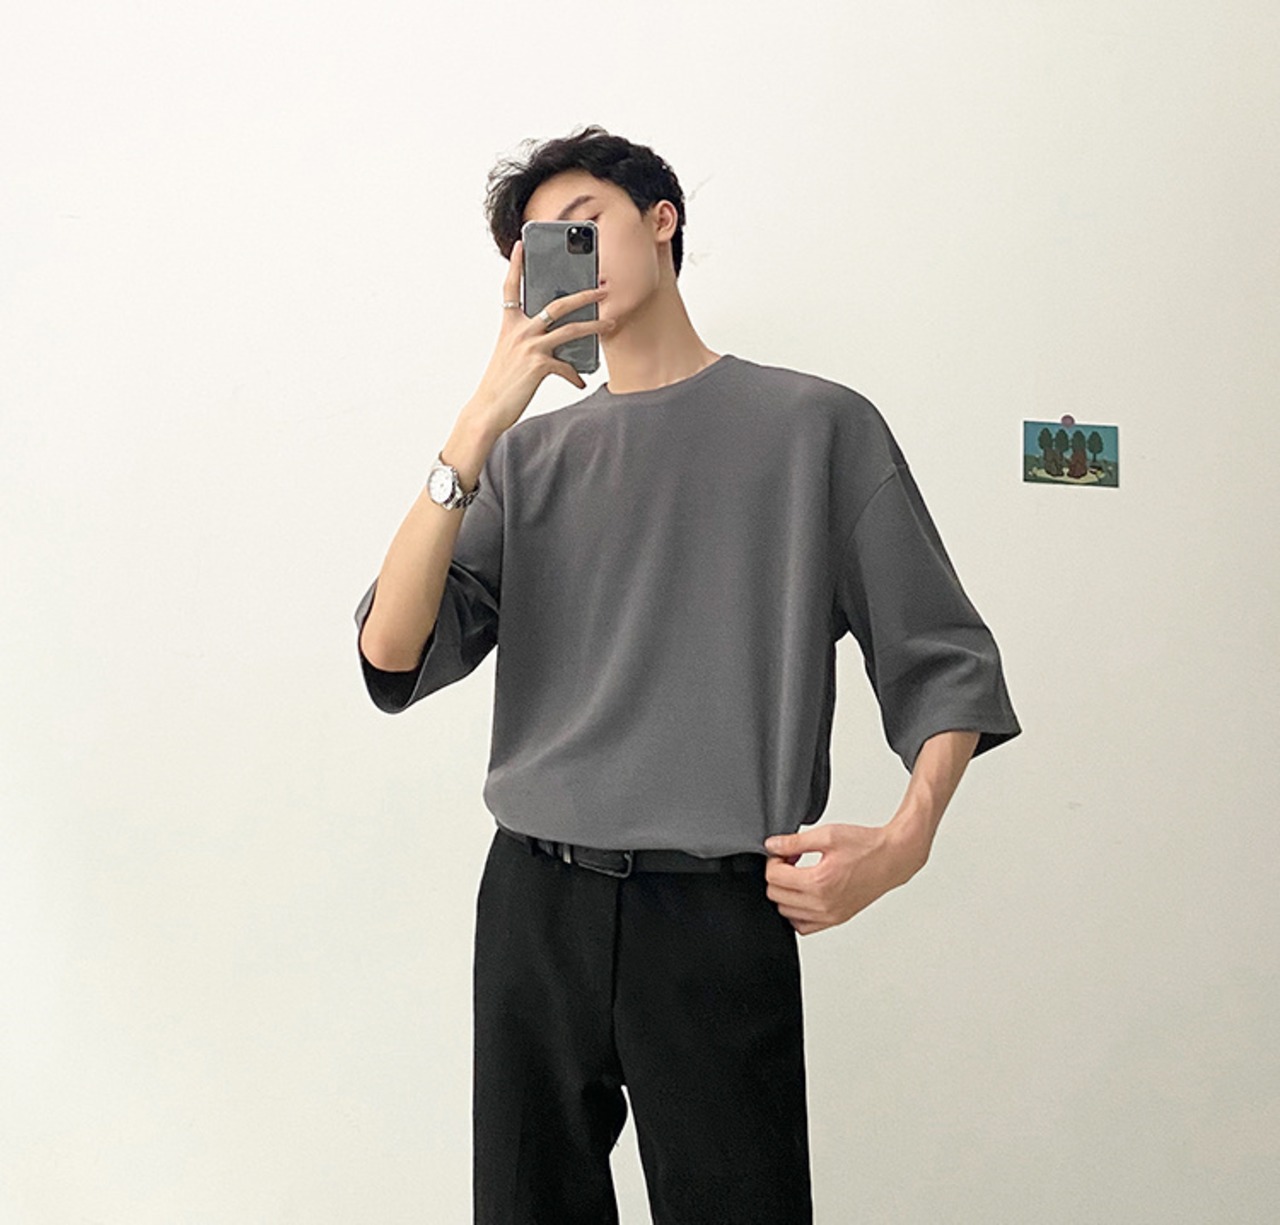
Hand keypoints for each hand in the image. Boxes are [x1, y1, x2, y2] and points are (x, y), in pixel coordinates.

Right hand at [466, 238, 614, 435]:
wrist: (488, 409)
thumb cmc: (500, 383)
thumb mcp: (510, 355)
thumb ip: (530, 341)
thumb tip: (558, 342)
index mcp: (509, 325)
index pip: (510, 288)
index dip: (515, 265)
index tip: (520, 246)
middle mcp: (520, 331)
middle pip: (557, 304)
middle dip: (583, 294)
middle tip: (602, 287)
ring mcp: (530, 347)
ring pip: (571, 329)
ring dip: (595, 325)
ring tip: (611, 323)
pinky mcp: (539, 365)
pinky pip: (567, 367)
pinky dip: (575, 376)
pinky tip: (579, 382)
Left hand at [762, 822, 929, 935]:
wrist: (892, 859)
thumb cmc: (866, 846)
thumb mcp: (827, 835)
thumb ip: (794, 842)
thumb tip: (771, 845)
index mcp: (819, 882)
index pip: (774, 878)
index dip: (773, 860)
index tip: (783, 852)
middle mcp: (823, 904)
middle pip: (776, 896)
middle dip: (778, 875)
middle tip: (791, 860)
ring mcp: (830, 916)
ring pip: (786, 913)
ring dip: (786, 893)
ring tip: (800, 874)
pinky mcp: (836, 920)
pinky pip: (803, 926)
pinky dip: (797, 912)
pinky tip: (805, 892)